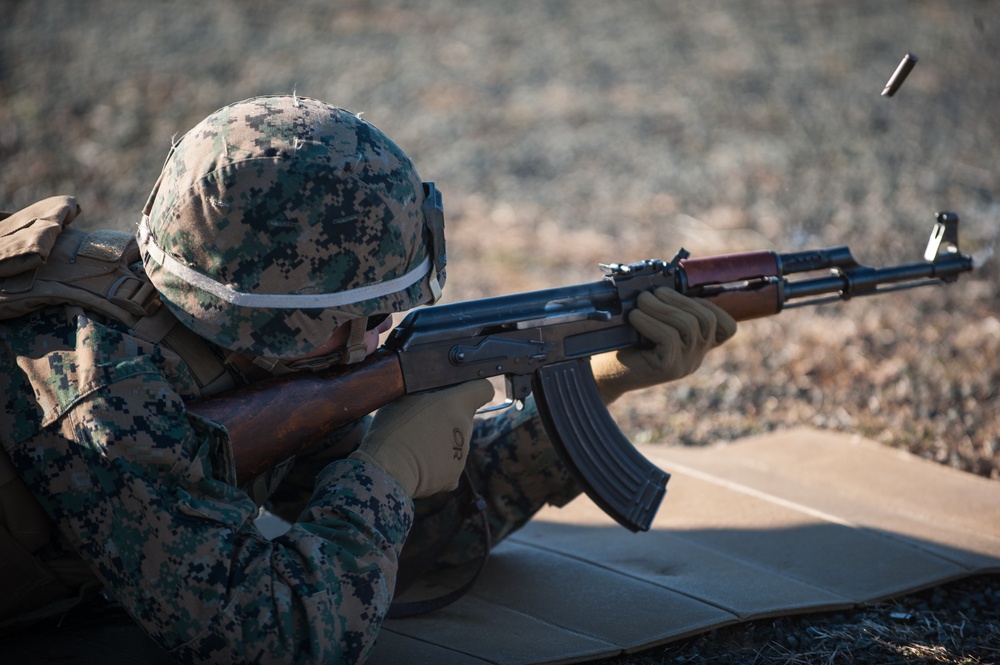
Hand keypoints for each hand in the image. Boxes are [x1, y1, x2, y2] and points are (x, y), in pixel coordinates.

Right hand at [349, 380, 494, 497]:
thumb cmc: (393, 428)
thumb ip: (425, 392)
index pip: (483, 389)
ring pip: (454, 443)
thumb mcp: (405, 397)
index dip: (473, 389)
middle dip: (447, 418)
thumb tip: (427, 393)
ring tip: (415, 445)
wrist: (388, 468)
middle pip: (463, 418)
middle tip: (422, 422)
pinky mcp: (454, 477)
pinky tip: (417, 464)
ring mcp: (462, 454)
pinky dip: (435, 466)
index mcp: (458, 403)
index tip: (460, 392)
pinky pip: (447, 466)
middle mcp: (466, 427)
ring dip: (440, 442)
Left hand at [590, 287, 736, 403]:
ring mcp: (685, 364)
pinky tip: (634, 318)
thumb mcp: (651, 320)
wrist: (602, 374)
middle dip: (679, 299)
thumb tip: (665, 277)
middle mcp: (696, 357)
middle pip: (707, 319)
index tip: (682, 296)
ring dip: (661, 307)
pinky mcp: (668, 369)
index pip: (727, 328)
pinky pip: (669, 337)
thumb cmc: (623, 343)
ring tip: (640, 302)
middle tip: (652, 294)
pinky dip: (650, 321)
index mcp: (697, 345)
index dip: (711, 306)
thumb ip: (665, 306)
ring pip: (688, 326)